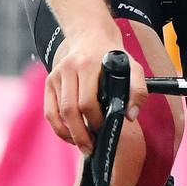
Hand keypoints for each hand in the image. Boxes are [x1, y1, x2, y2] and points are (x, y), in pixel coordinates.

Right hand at [43, 29, 148, 153]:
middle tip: (91, 148)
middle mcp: (69, 68)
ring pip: (58, 113)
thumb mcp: (133, 67)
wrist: (91, 37)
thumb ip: (137, 90)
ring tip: (83, 145)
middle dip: (81, 134)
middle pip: (70, 110)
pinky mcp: (49, 82)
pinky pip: (49, 112)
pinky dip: (58, 128)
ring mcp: (56, 75)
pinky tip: (70, 136)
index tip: (104, 131)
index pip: (87, 101)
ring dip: (69, 134)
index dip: (96, 121)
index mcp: (89, 64)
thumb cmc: (113, 57)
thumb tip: (130, 116)